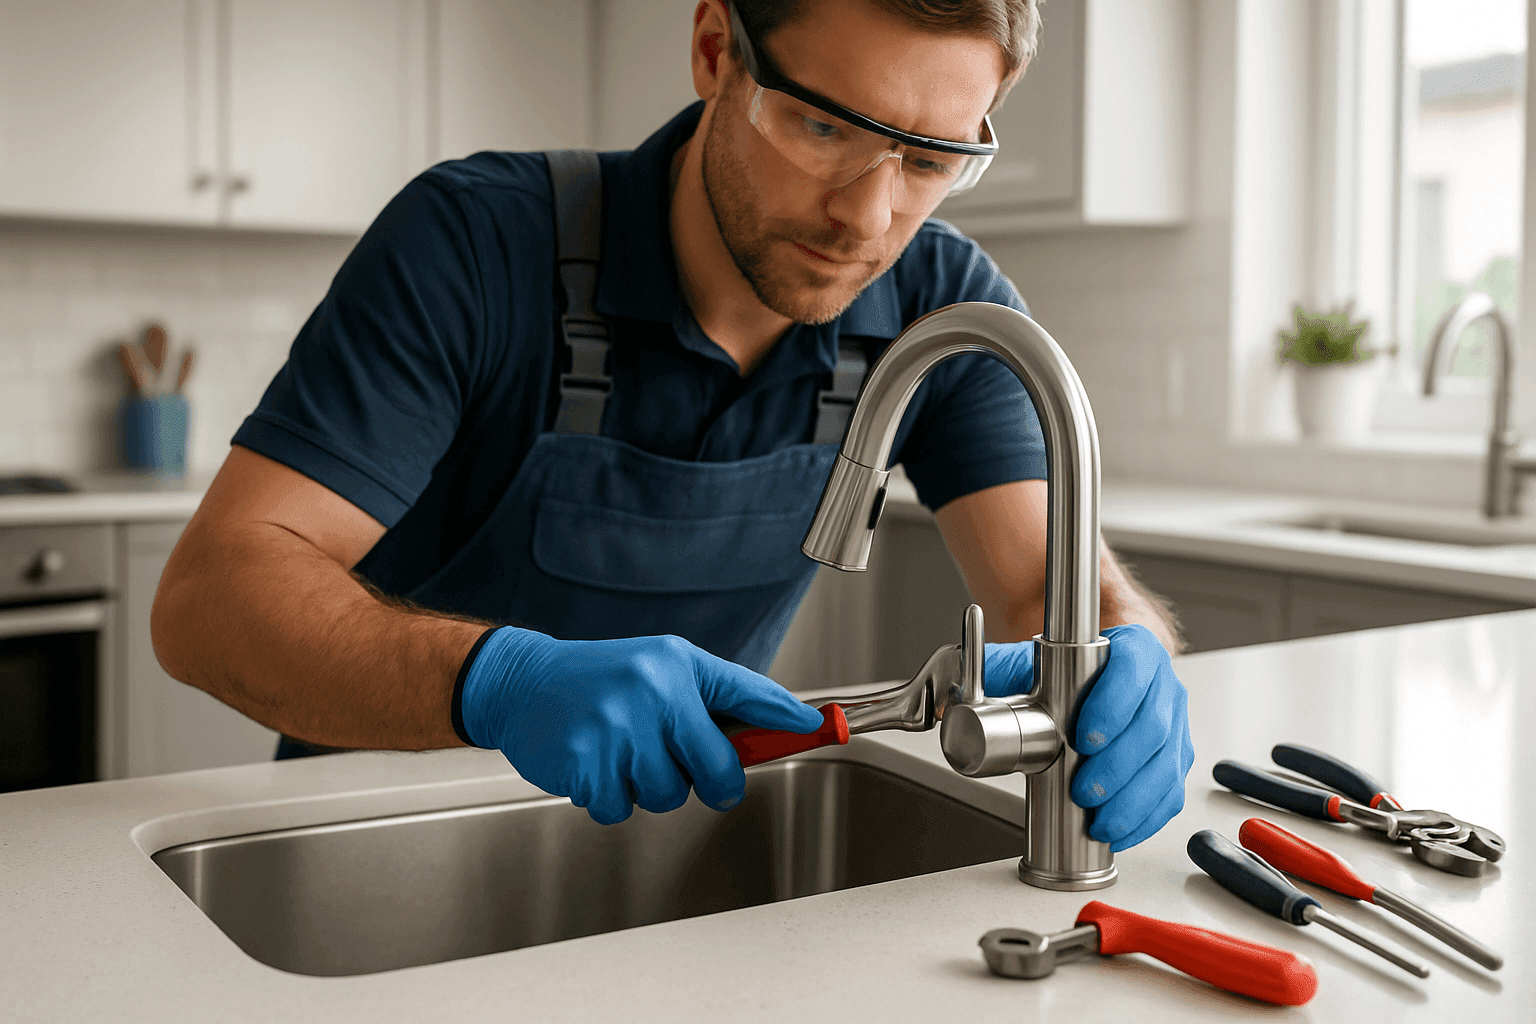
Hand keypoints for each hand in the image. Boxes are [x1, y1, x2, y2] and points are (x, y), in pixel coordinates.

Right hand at [458, 628, 823, 823]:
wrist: (522, 683)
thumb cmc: (602, 678)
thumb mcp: (662, 668)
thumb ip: (716, 698)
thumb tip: (779, 725)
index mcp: (676, 665)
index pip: (745, 693)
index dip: (785, 717)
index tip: (816, 727)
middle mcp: (650, 692)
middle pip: (716, 769)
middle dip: (711, 781)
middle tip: (686, 767)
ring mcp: (616, 729)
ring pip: (668, 795)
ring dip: (650, 788)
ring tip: (624, 753)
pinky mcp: (586, 764)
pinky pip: (621, 809)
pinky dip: (611, 798)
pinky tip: (596, 765)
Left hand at [983, 625, 1192, 850]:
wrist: (1089, 684)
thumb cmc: (1066, 673)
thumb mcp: (1030, 661)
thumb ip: (998, 666)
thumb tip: (962, 684)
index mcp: (1135, 649)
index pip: (1133, 669)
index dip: (1113, 706)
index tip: (1084, 739)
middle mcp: (1162, 684)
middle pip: (1153, 727)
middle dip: (1118, 767)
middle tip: (1084, 791)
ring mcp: (1175, 724)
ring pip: (1166, 765)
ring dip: (1134, 801)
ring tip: (1100, 821)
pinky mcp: (1175, 760)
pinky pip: (1171, 792)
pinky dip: (1146, 817)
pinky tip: (1120, 830)